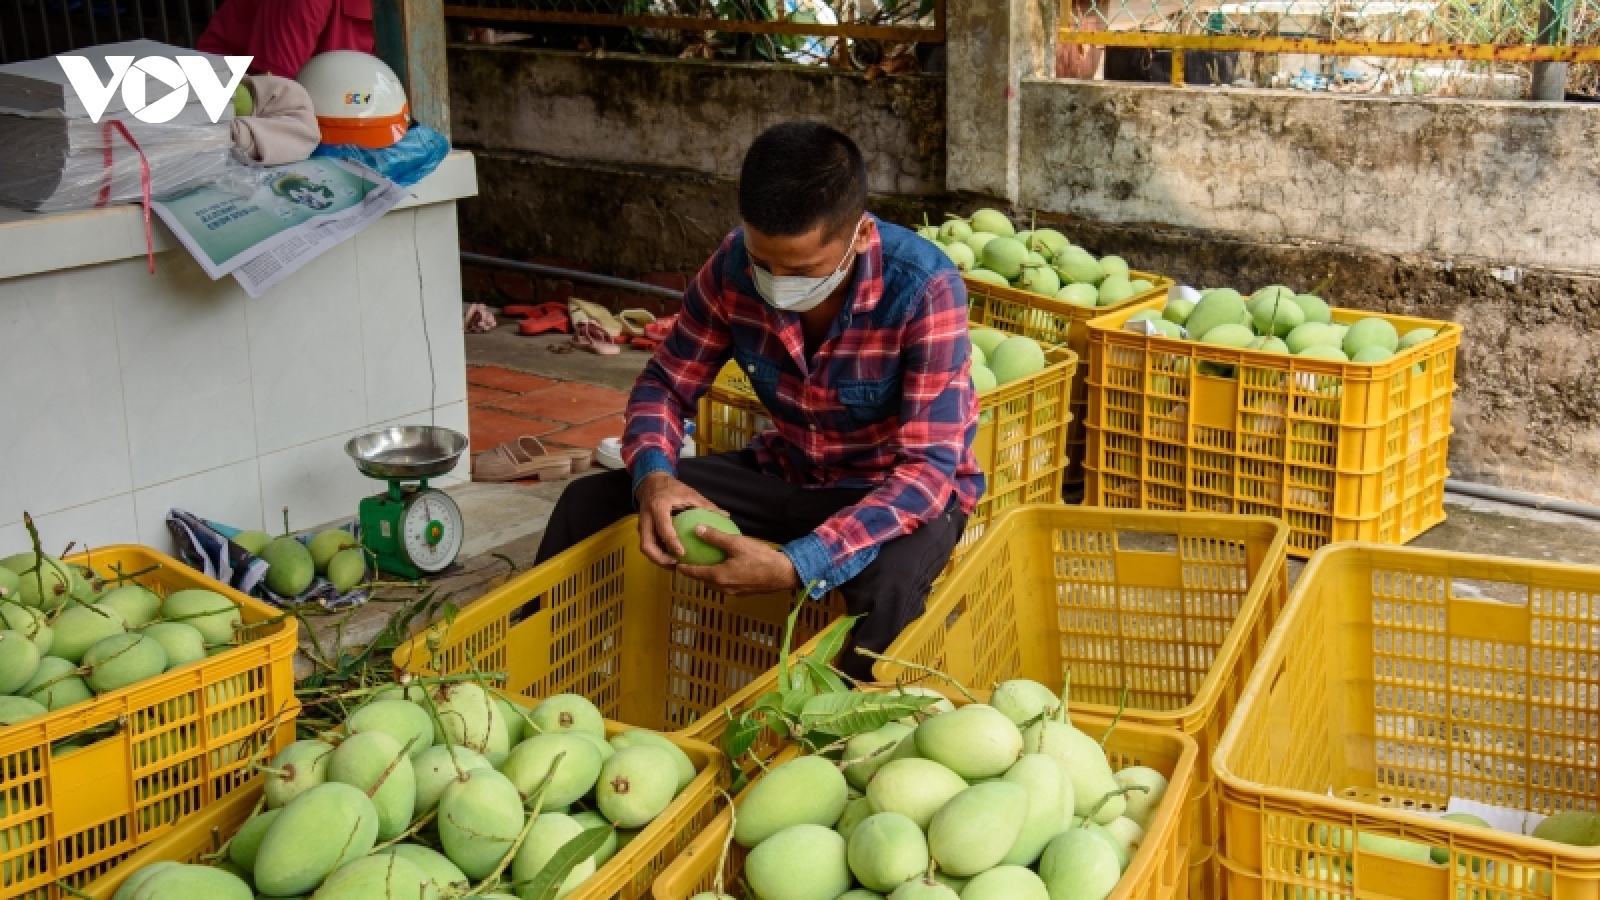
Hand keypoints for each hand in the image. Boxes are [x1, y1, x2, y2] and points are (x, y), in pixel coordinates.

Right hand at [635, 472, 725, 566]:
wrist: (651, 482)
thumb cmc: (672, 488)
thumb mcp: (690, 493)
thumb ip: (706, 505)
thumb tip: (726, 516)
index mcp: (658, 507)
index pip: (663, 528)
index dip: (672, 543)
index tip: (682, 554)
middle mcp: (646, 518)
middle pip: (647, 545)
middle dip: (660, 559)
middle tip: (676, 565)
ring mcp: (642, 525)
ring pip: (645, 548)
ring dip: (658, 559)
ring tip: (675, 565)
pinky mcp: (642, 529)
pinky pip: (648, 544)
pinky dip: (658, 553)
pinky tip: (671, 558)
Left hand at [677, 527, 801, 594]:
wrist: (783, 574)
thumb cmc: (760, 558)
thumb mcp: (736, 543)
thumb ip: (716, 537)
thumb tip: (697, 528)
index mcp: (718, 576)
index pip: (694, 573)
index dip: (683, 569)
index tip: (675, 564)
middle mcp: (723, 587)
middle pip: (703, 581)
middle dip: (695, 573)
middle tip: (689, 562)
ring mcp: (734, 592)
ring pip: (715, 584)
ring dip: (708, 576)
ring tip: (706, 564)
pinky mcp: (743, 592)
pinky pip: (726, 584)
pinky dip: (721, 577)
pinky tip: (726, 567)